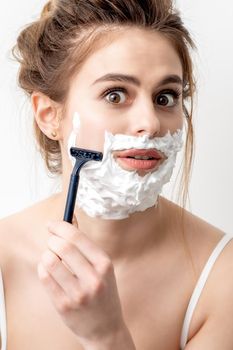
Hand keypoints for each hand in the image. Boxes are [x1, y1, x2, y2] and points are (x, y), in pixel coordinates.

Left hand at [37, 216, 124, 344]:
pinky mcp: (64, 305)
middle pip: (63, 247)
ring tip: (50, 256)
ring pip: (50, 262)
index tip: (52, 224)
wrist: (105, 328)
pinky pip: (45, 278)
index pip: (77, 237)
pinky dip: (42, 268)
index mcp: (104, 264)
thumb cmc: (103, 292)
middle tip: (50, 240)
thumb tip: (68, 220)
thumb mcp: (103, 268)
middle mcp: (93, 278)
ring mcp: (78, 293)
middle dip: (51, 239)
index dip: (60, 226)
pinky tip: (48, 269)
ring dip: (46, 254)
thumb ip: (85, 246)